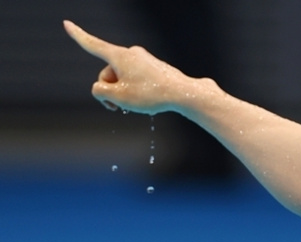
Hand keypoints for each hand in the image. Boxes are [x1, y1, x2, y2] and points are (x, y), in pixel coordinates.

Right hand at [64, 20, 192, 113]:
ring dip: (124, 93)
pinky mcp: (153, 68)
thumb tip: (101, 88)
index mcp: (119, 56)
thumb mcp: (118, 97)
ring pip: (123, 79)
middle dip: (111, 90)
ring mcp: (144, 60)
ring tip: (139, 103)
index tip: (66, 23)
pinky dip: (137, 92)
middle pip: (108, 73)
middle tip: (120, 107)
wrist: (183, 93)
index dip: (78, 36)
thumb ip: (100, 91)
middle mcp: (131, 53)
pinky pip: (137, 81)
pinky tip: (150, 100)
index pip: (93, 45)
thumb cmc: (151, 95)